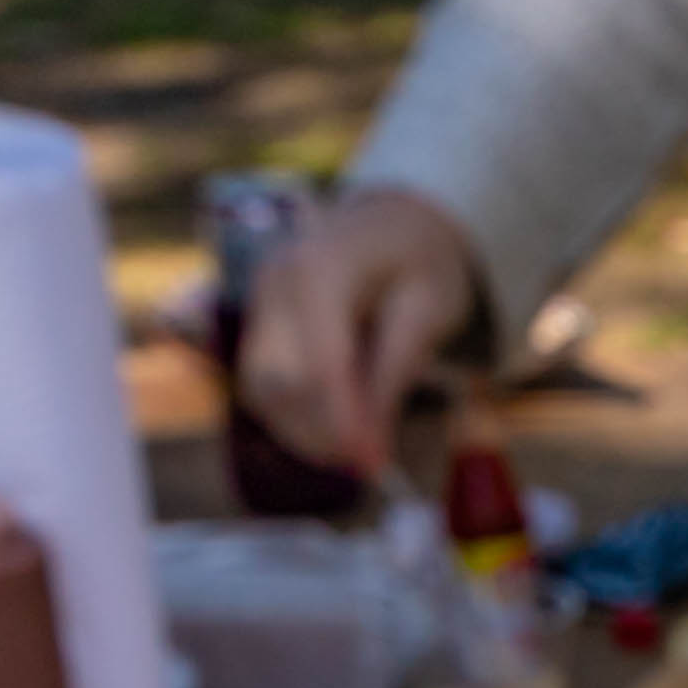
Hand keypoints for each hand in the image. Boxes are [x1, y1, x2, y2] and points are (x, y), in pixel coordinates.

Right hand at [238, 186, 481, 474]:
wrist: (393, 221)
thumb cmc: (420, 262)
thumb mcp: (428, 309)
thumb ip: (395, 373)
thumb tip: (370, 448)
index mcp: (320, 268)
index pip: (321, 363)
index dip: (344, 422)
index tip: (372, 465)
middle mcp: (275, 282)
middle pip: (281, 382)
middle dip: (323, 433)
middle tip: (372, 463)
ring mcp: (260, 301)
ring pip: (262, 392)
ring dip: (305, 431)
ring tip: (359, 447)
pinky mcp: (259, 323)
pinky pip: (263, 385)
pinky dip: (295, 416)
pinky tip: (337, 426)